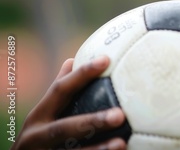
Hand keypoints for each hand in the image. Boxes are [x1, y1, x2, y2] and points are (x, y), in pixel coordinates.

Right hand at [11, 56, 126, 149]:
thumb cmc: (38, 137)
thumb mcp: (42, 114)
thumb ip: (58, 92)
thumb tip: (72, 60)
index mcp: (38, 116)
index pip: (60, 90)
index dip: (82, 74)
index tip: (106, 60)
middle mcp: (36, 137)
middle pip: (64, 128)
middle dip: (92, 122)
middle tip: (120, 115)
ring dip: (98, 149)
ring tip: (121, 143)